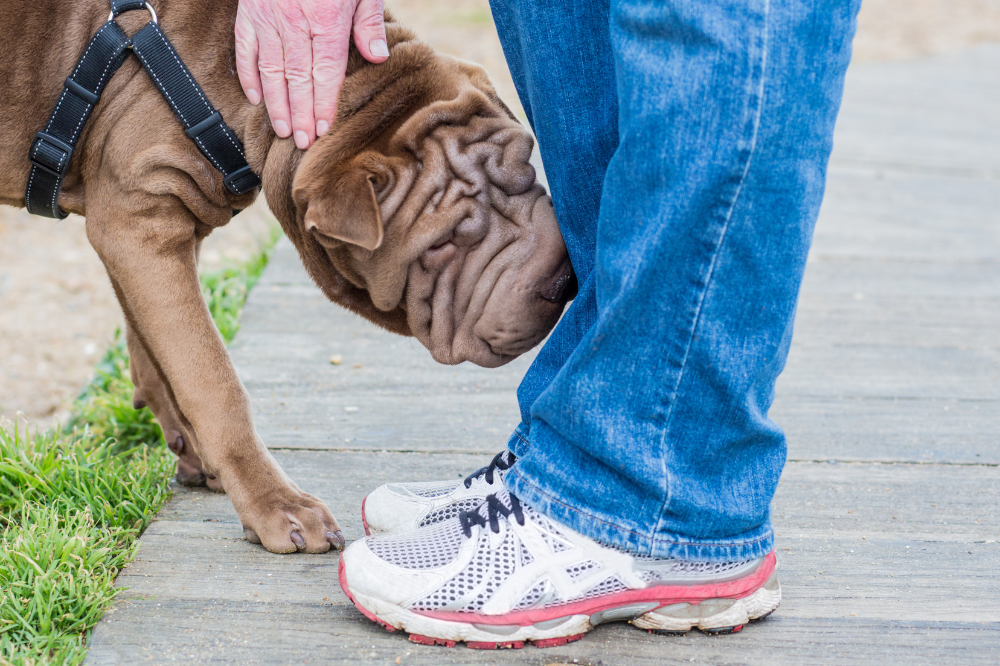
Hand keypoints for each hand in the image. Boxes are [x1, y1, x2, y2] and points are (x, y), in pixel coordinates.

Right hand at [235, 0, 389, 149]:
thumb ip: (369, 21)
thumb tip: (378, 58)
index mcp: (326, 18)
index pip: (326, 74)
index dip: (324, 105)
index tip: (323, 131)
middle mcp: (293, 22)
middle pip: (298, 79)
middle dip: (300, 115)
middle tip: (301, 143)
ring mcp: (266, 17)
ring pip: (270, 70)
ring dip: (276, 104)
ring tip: (282, 131)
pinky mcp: (248, 10)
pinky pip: (245, 48)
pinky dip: (249, 75)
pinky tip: (256, 99)